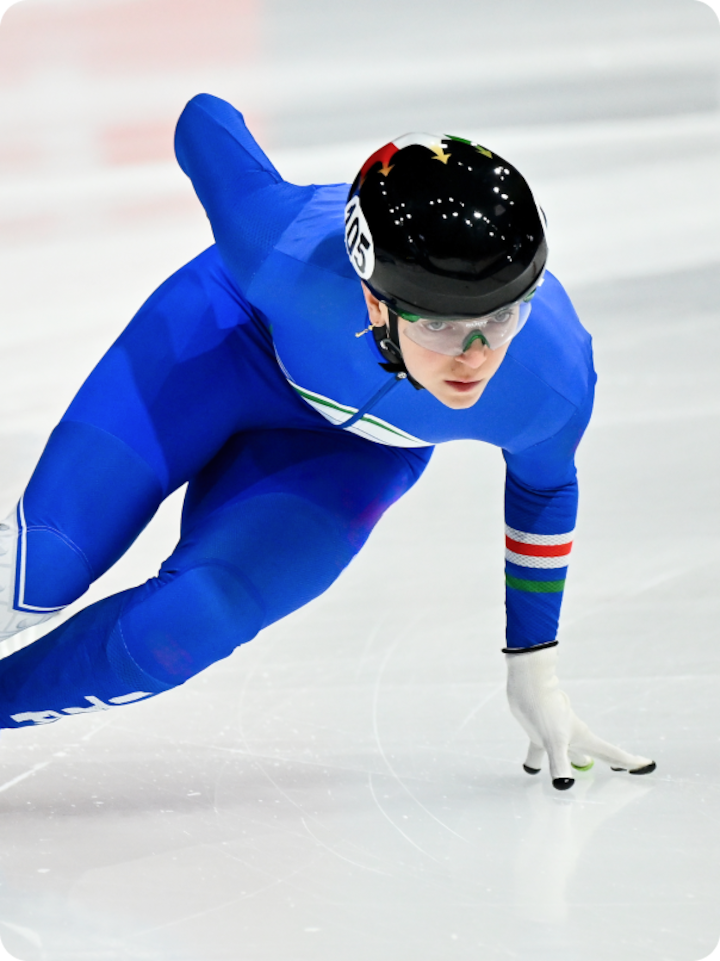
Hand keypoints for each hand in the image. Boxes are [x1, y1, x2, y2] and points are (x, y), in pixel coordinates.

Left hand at [505, 645, 655, 790]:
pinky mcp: (539, 731)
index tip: (647, 764)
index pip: (612, 754)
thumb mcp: (553, 741)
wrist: (527, 685)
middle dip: (608, 761)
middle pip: (595, 754)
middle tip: (621, 767)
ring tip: (581, 767)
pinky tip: (532, 769)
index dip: (629, 761)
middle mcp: (573, 737)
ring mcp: (557, 733)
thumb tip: (564, 786)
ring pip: (569, 753)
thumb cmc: (544, 710)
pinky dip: (538, 762)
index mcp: (583, 739)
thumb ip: (560, 764)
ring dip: (574, 762)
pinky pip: (541, 751)